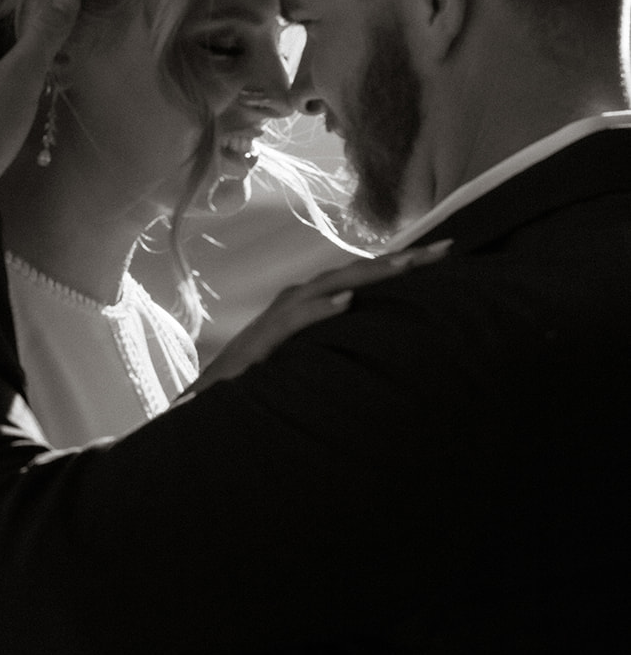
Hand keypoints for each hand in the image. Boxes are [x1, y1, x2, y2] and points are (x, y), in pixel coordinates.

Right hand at [190, 238, 452, 391]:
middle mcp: (296, 302)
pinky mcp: (263, 343)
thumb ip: (339, 345)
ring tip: (406, 266)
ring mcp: (278, 320)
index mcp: (310, 304)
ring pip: (329, 286)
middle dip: (399, 262)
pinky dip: (320, 310)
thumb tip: (381, 340)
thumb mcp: (309, 361)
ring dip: (368, 275)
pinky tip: (346, 303)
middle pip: (354, 273)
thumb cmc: (261, 381)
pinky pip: (294, 322)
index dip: (400, 265)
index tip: (446, 254)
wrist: (208, 404)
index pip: (362, 278)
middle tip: (444, 250)